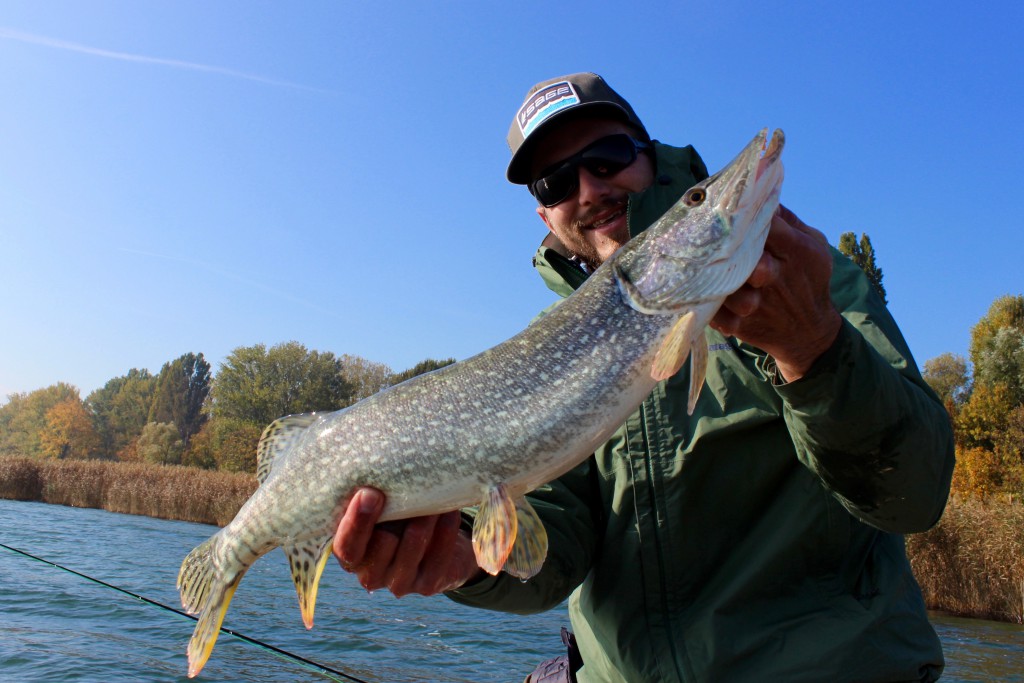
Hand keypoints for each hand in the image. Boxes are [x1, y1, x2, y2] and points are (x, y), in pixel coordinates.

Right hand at [332, 487, 482, 596]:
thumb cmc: (397, 516)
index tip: (370, 492)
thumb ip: (371, 495)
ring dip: (424, 517)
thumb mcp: (380, 507)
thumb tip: (376, 462)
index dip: (357, 521)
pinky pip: (438, 553)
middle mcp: (370, 574)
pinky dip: (445, 528)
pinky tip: (449, 510)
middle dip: (395, 513)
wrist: (434, 543)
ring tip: (434, 492)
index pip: (347, 545)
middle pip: (380, 545)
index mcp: (350, 553)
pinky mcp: (426, 585)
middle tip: (408, 484)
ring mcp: (398, 583)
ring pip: (412, 546)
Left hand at [711, 205, 842, 380]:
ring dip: (717, 279)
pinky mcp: (743, 325)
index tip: (732, 206)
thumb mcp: (813, 245)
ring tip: (703, 267)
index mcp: (797, 252)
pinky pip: (718, 315)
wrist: (809, 331)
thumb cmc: (808, 278)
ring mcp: (758, 303)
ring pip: (731, 289)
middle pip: (750, 259)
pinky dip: (707, 306)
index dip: (747, 215)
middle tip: (713, 237)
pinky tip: (701, 293)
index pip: (770, 226)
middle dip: (732, 248)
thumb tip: (765, 193)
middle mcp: (776, 277)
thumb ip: (790, 221)